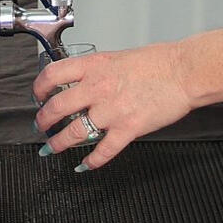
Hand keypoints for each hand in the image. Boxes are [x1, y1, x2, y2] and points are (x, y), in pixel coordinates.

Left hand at [32, 43, 193, 169]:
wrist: (184, 71)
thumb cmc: (158, 62)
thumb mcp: (118, 57)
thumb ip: (98, 71)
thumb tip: (84, 82)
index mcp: (94, 66)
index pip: (53, 74)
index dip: (39, 87)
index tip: (38, 95)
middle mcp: (97, 88)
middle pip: (56, 107)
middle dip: (43, 121)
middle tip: (41, 126)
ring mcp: (111, 110)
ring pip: (74, 132)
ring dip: (59, 143)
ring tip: (53, 147)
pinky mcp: (128, 128)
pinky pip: (103, 151)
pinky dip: (92, 161)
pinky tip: (86, 164)